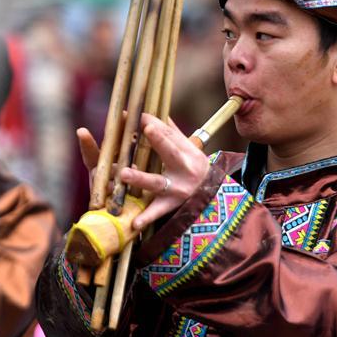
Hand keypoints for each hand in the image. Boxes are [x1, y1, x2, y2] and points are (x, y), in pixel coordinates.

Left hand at [116, 113, 209, 230]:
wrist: (213, 196)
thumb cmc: (195, 167)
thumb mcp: (189, 149)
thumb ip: (171, 132)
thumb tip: (151, 112)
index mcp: (187, 151)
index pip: (171, 134)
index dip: (155, 123)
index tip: (139, 114)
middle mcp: (184, 169)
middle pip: (171, 153)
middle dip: (160, 140)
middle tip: (146, 128)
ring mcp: (177, 189)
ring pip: (157, 182)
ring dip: (141, 178)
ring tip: (123, 173)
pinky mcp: (171, 206)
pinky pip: (157, 212)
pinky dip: (146, 218)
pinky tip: (133, 223)